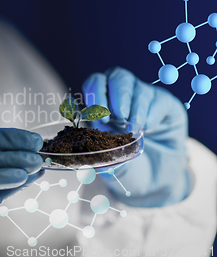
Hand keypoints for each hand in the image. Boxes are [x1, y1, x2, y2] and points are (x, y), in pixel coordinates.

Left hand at [82, 67, 190, 206]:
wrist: (158, 180)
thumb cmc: (128, 168)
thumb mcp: (111, 164)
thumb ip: (102, 159)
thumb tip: (91, 160)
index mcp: (102, 105)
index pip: (95, 83)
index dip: (95, 93)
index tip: (99, 116)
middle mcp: (123, 96)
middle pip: (117, 76)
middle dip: (116, 94)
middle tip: (119, 116)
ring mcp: (145, 98)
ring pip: (137, 87)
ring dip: (134, 108)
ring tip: (134, 128)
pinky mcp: (166, 104)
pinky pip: (158, 99)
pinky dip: (151, 114)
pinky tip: (148, 128)